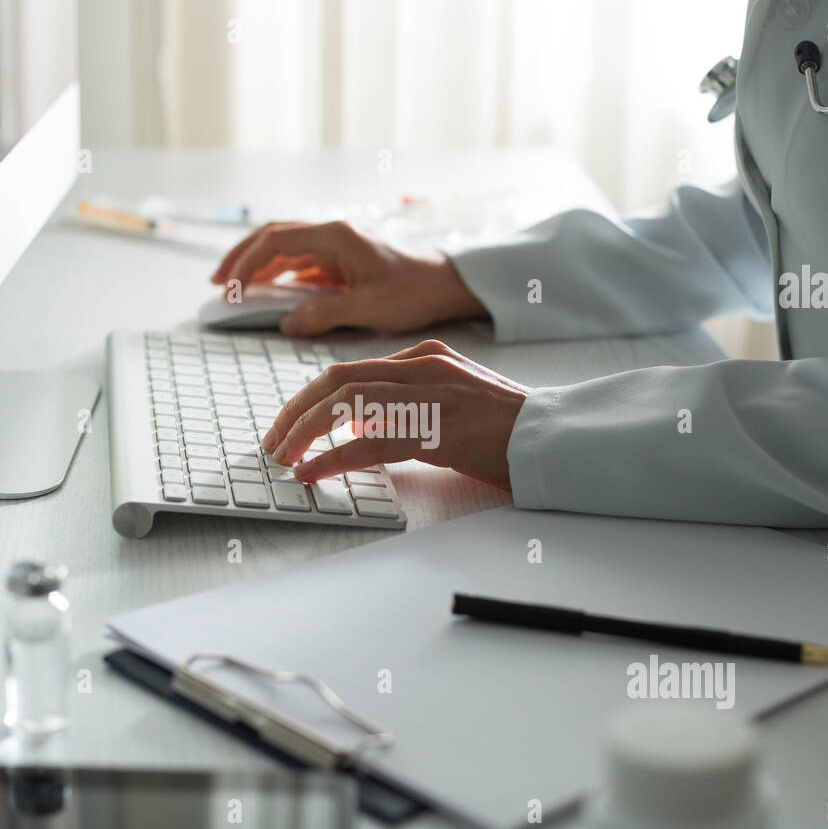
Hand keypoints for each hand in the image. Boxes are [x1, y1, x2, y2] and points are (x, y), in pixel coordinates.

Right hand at [209, 220, 486, 336]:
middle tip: (218, 282)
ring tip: (234, 287)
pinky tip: (269, 291)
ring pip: (286, 247)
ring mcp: (338, 245)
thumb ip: (324, 314)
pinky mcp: (344, 260)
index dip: (246, 262)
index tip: (228, 286)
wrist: (448, 284)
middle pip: (274, 236)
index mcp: (337, 236)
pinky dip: (280, 274)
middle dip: (242, 257)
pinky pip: (303, 262)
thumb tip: (286, 324)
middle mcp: (334, 233)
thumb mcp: (369, 308)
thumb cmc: (415, 291)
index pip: (276, 241)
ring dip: (258, 264)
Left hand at [261, 339, 528, 489]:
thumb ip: (409, 402)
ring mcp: (428, 395)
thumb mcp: (453, 398)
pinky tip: (313, 471)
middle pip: (336, 381)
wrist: (552, 435)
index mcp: (424, 356)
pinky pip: (367, 442)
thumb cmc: (507, 426)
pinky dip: (332, 457)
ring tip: (285, 457)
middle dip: (296, 411)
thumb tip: (359, 425)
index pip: (350, 370)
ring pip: (345, 405)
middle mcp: (421, 367)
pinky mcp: (435, 429)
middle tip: (275, 440)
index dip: (310, 397)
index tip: (290, 423)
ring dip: (305, 432)